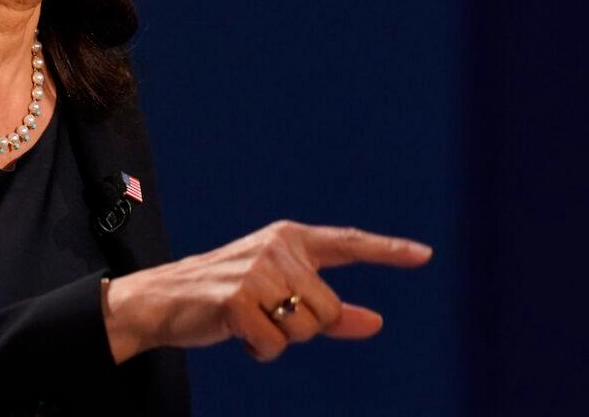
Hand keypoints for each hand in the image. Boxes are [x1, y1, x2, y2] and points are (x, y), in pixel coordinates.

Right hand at [102, 220, 431, 363]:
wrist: (164, 298)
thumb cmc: (227, 296)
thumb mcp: (279, 295)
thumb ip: (330, 308)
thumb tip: (374, 322)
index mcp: (288, 239)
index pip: (347, 243)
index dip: (387, 250)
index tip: (424, 255)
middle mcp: (276, 248)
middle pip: (327, 309)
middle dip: (302, 327)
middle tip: (265, 315)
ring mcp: (256, 271)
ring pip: (304, 328)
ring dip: (278, 338)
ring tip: (248, 321)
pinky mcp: (237, 298)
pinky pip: (274, 344)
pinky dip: (259, 349)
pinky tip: (236, 331)